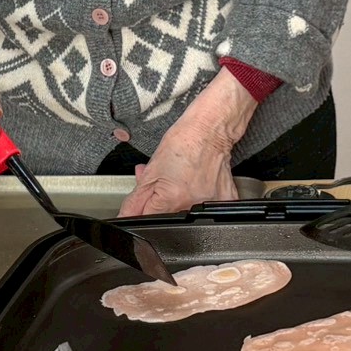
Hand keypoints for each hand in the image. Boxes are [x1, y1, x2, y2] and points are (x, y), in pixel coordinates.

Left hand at [118, 69, 254, 216]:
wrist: (209, 130)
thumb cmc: (183, 143)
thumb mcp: (150, 171)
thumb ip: (135, 201)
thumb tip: (125, 218)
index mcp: (171, 200)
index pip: (147, 221)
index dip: (142, 212)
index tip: (145, 203)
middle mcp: (193, 205)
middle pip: (167, 217)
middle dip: (160, 204)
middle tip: (166, 186)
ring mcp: (212, 204)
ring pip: (186, 213)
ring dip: (179, 201)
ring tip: (182, 182)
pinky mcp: (225, 201)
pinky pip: (207, 209)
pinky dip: (199, 199)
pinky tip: (197, 185)